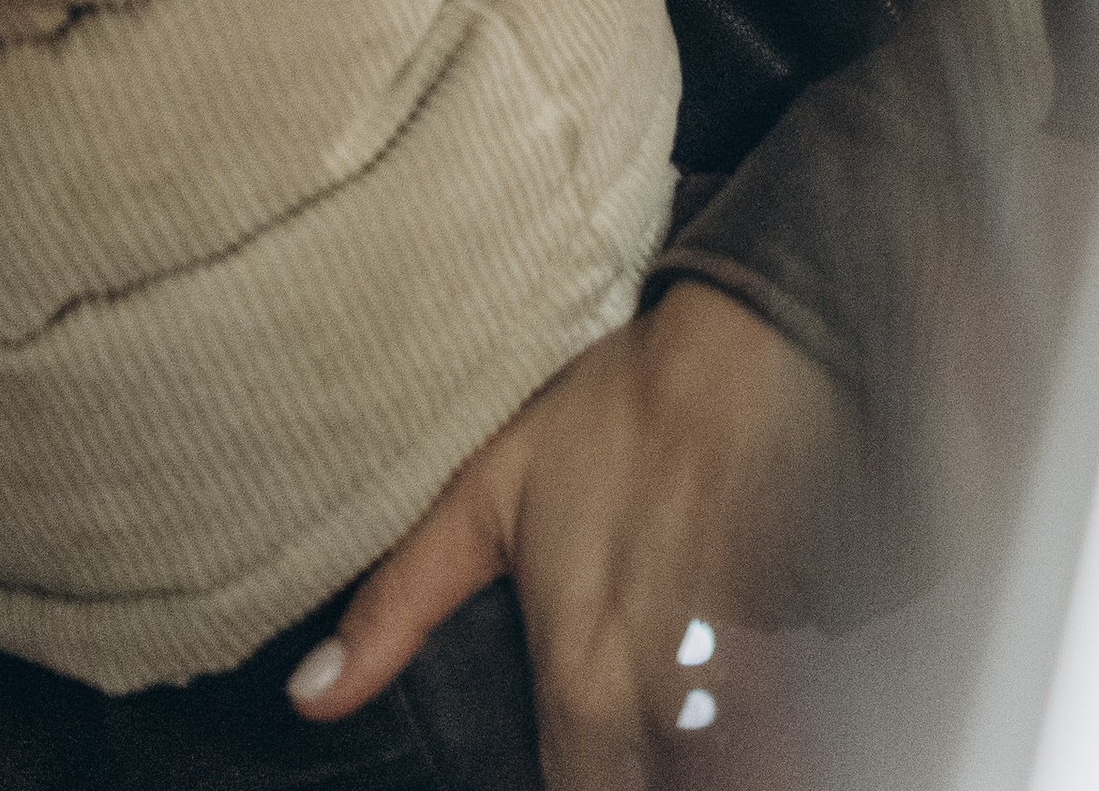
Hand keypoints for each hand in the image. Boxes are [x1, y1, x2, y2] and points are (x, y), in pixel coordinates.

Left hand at [289, 282, 855, 787]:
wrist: (740, 351)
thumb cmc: (610, 418)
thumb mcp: (483, 494)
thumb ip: (397, 606)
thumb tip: (310, 696)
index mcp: (583, 684)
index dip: (563, 790)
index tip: (555, 760)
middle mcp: (662, 705)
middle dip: (628, 776)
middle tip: (594, 737)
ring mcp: (735, 685)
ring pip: (717, 774)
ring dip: (686, 763)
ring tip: (661, 733)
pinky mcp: (788, 653)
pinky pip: (773, 735)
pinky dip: (744, 740)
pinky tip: (719, 724)